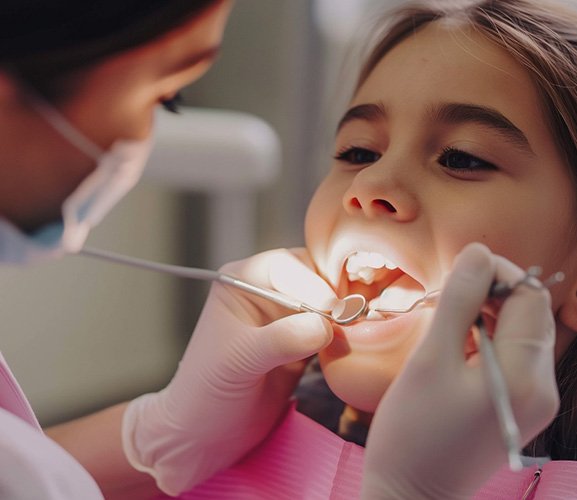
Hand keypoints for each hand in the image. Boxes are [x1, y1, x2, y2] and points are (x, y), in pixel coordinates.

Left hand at [122, 248, 334, 495]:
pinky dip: (344, 335)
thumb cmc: (206, 392)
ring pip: (328, 301)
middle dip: (334, 296)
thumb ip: (281, 339)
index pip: (285, 266)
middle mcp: (267, 290)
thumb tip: (325, 326)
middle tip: (350, 321)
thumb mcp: (239, 360)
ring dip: (343, 316)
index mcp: (242, 281)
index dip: (311, 283)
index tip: (331, 311)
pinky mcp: (304, 341)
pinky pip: (333, 328)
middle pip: (314, 275)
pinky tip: (348, 347)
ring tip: (352, 335)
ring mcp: (287, 315)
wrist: (207, 433)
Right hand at [361, 243, 558, 499]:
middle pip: (529, 315)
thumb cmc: (413, 431)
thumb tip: (477, 252)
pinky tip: (453, 347)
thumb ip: (459, 301)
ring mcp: (532, 402)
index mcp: (525, 375)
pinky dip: (485, 340)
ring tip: (445, 321)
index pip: (529, 297)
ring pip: (519, 334)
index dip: (496, 272)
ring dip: (486, 315)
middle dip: (490, 292)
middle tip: (445, 297)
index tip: (457, 271)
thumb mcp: (431, 358)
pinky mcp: (516, 409)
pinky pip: (510, 358)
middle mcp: (541, 388)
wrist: (410, 496)